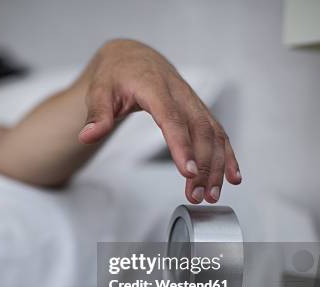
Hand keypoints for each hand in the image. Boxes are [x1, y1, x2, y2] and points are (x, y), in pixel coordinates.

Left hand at [77, 39, 241, 203]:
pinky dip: (227, 155)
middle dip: (202, 165)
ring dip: (216, 166)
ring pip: (213, 134)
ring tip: (211, 195)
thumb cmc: (115, 75)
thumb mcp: (99, 91)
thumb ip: (96, 114)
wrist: (132, 57)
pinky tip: (232, 176)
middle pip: (199, 130)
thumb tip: (87, 136)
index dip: (182, 145)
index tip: (187, 172)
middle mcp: (180, 94)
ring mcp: (192, 102)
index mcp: (155, 87)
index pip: (172, 118)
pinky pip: (218, 132)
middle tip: (196, 196)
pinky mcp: (198, 110)